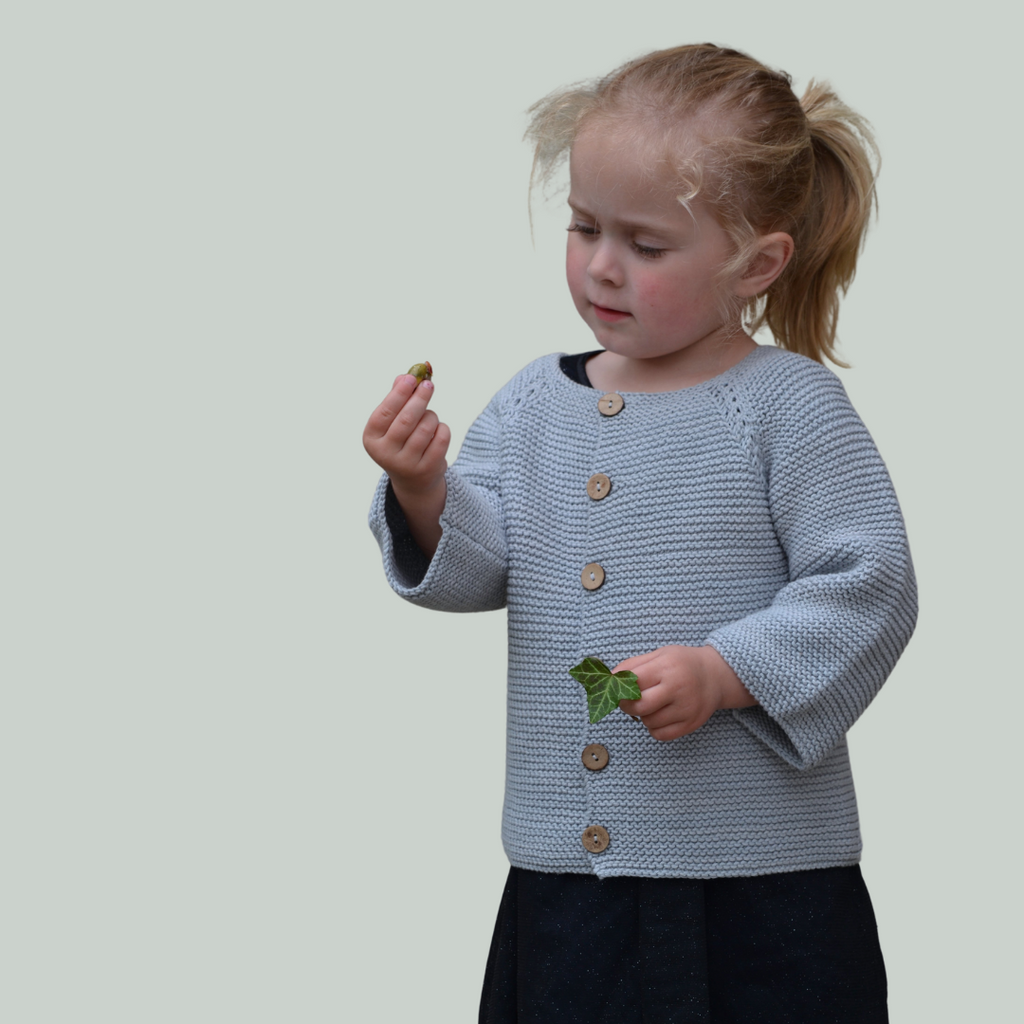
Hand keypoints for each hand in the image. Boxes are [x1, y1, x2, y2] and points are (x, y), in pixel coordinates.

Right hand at [363, 374, 450, 556]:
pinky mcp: (427, 469)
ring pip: (426, 427)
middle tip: (429, 385)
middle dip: (420, 398)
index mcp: (372, 438)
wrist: (412, 479)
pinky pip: (441, 438)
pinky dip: (442, 428)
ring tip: (430, 416)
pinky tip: (437, 430)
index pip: (385, 412)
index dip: (399, 393)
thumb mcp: (392, 421)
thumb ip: (397, 397)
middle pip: (407, 419)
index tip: (412, 378)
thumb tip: (405, 375)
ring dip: (432, 415)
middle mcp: (386, 454)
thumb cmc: (400, 439)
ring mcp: (407, 464)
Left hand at [615, 645, 756, 741]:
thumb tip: (608, 678)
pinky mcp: (691, 724)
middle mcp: (678, 688)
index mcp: (667, 667)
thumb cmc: (681, 663)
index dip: (619, 687)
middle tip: (628, 700)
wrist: (715, 676)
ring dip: (642, 716)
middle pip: (639, 706)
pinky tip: (659, 715)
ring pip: (648, 722)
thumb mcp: (659, 654)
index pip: (633, 682)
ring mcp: (686, 709)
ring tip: (650, 704)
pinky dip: (653, 728)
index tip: (616, 688)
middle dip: (626, 705)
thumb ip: (633, 665)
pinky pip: (660, 735)